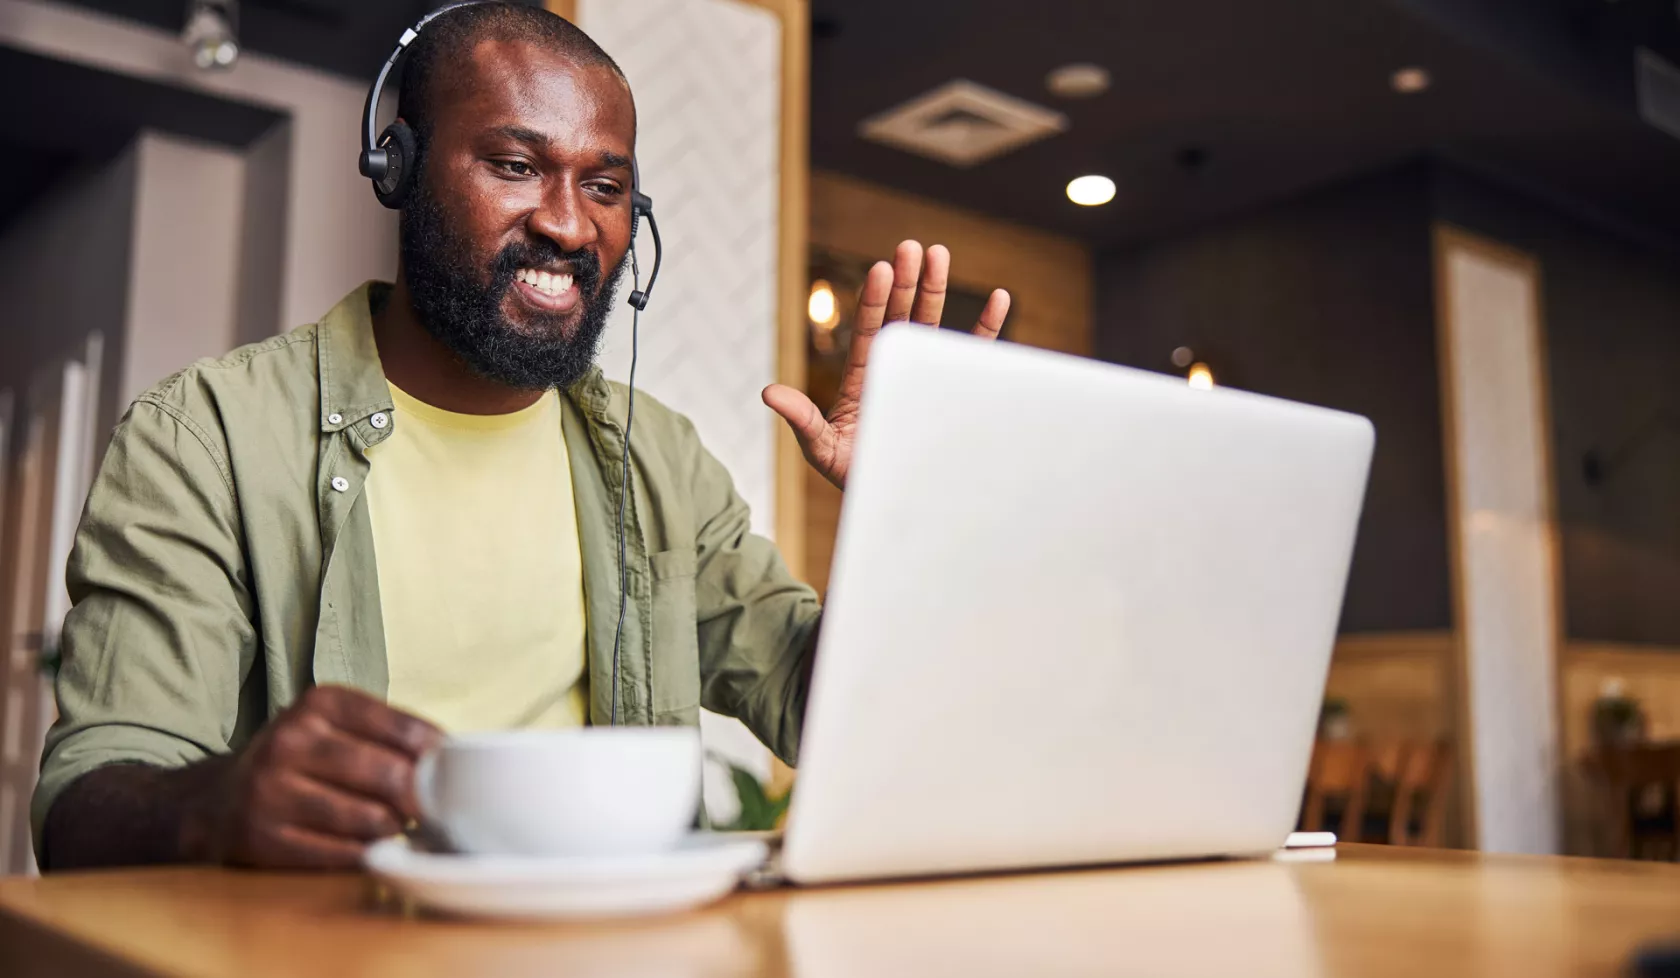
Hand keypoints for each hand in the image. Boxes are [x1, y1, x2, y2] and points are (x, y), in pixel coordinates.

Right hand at [187, 685, 440, 868]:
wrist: (215, 802)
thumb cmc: (300, 762)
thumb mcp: (336, 727)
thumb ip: (391, 734)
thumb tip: (457, 758)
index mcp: (320, 703)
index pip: (404, 728)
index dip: (438, 757)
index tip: (454, 772)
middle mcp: (291, 740)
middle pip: (391, 776)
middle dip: (421, 798)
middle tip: (432, 808)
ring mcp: (272, 791)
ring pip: (371, 820)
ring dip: (395, 829)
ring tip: (394, 824)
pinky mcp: (264, 838)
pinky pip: (342, 854)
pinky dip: (367, 854)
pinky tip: (369, 847)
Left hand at [763, 240, 1009, 488]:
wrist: (895, 504)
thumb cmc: (857, 477)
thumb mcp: (822, 449)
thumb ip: (801, 419)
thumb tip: (768, 393)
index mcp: (864, 379)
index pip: (869, 331)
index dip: (875, 300)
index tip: (881, 270)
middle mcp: (895, 370)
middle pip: (901, 317)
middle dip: (906, 282)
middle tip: (910, 246)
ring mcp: (926, 378)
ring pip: (933, 326)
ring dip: (936, 290)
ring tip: (938, 253)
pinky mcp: (956, 392)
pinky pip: (973, 356)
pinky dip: (986, 328)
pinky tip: (998, 299)